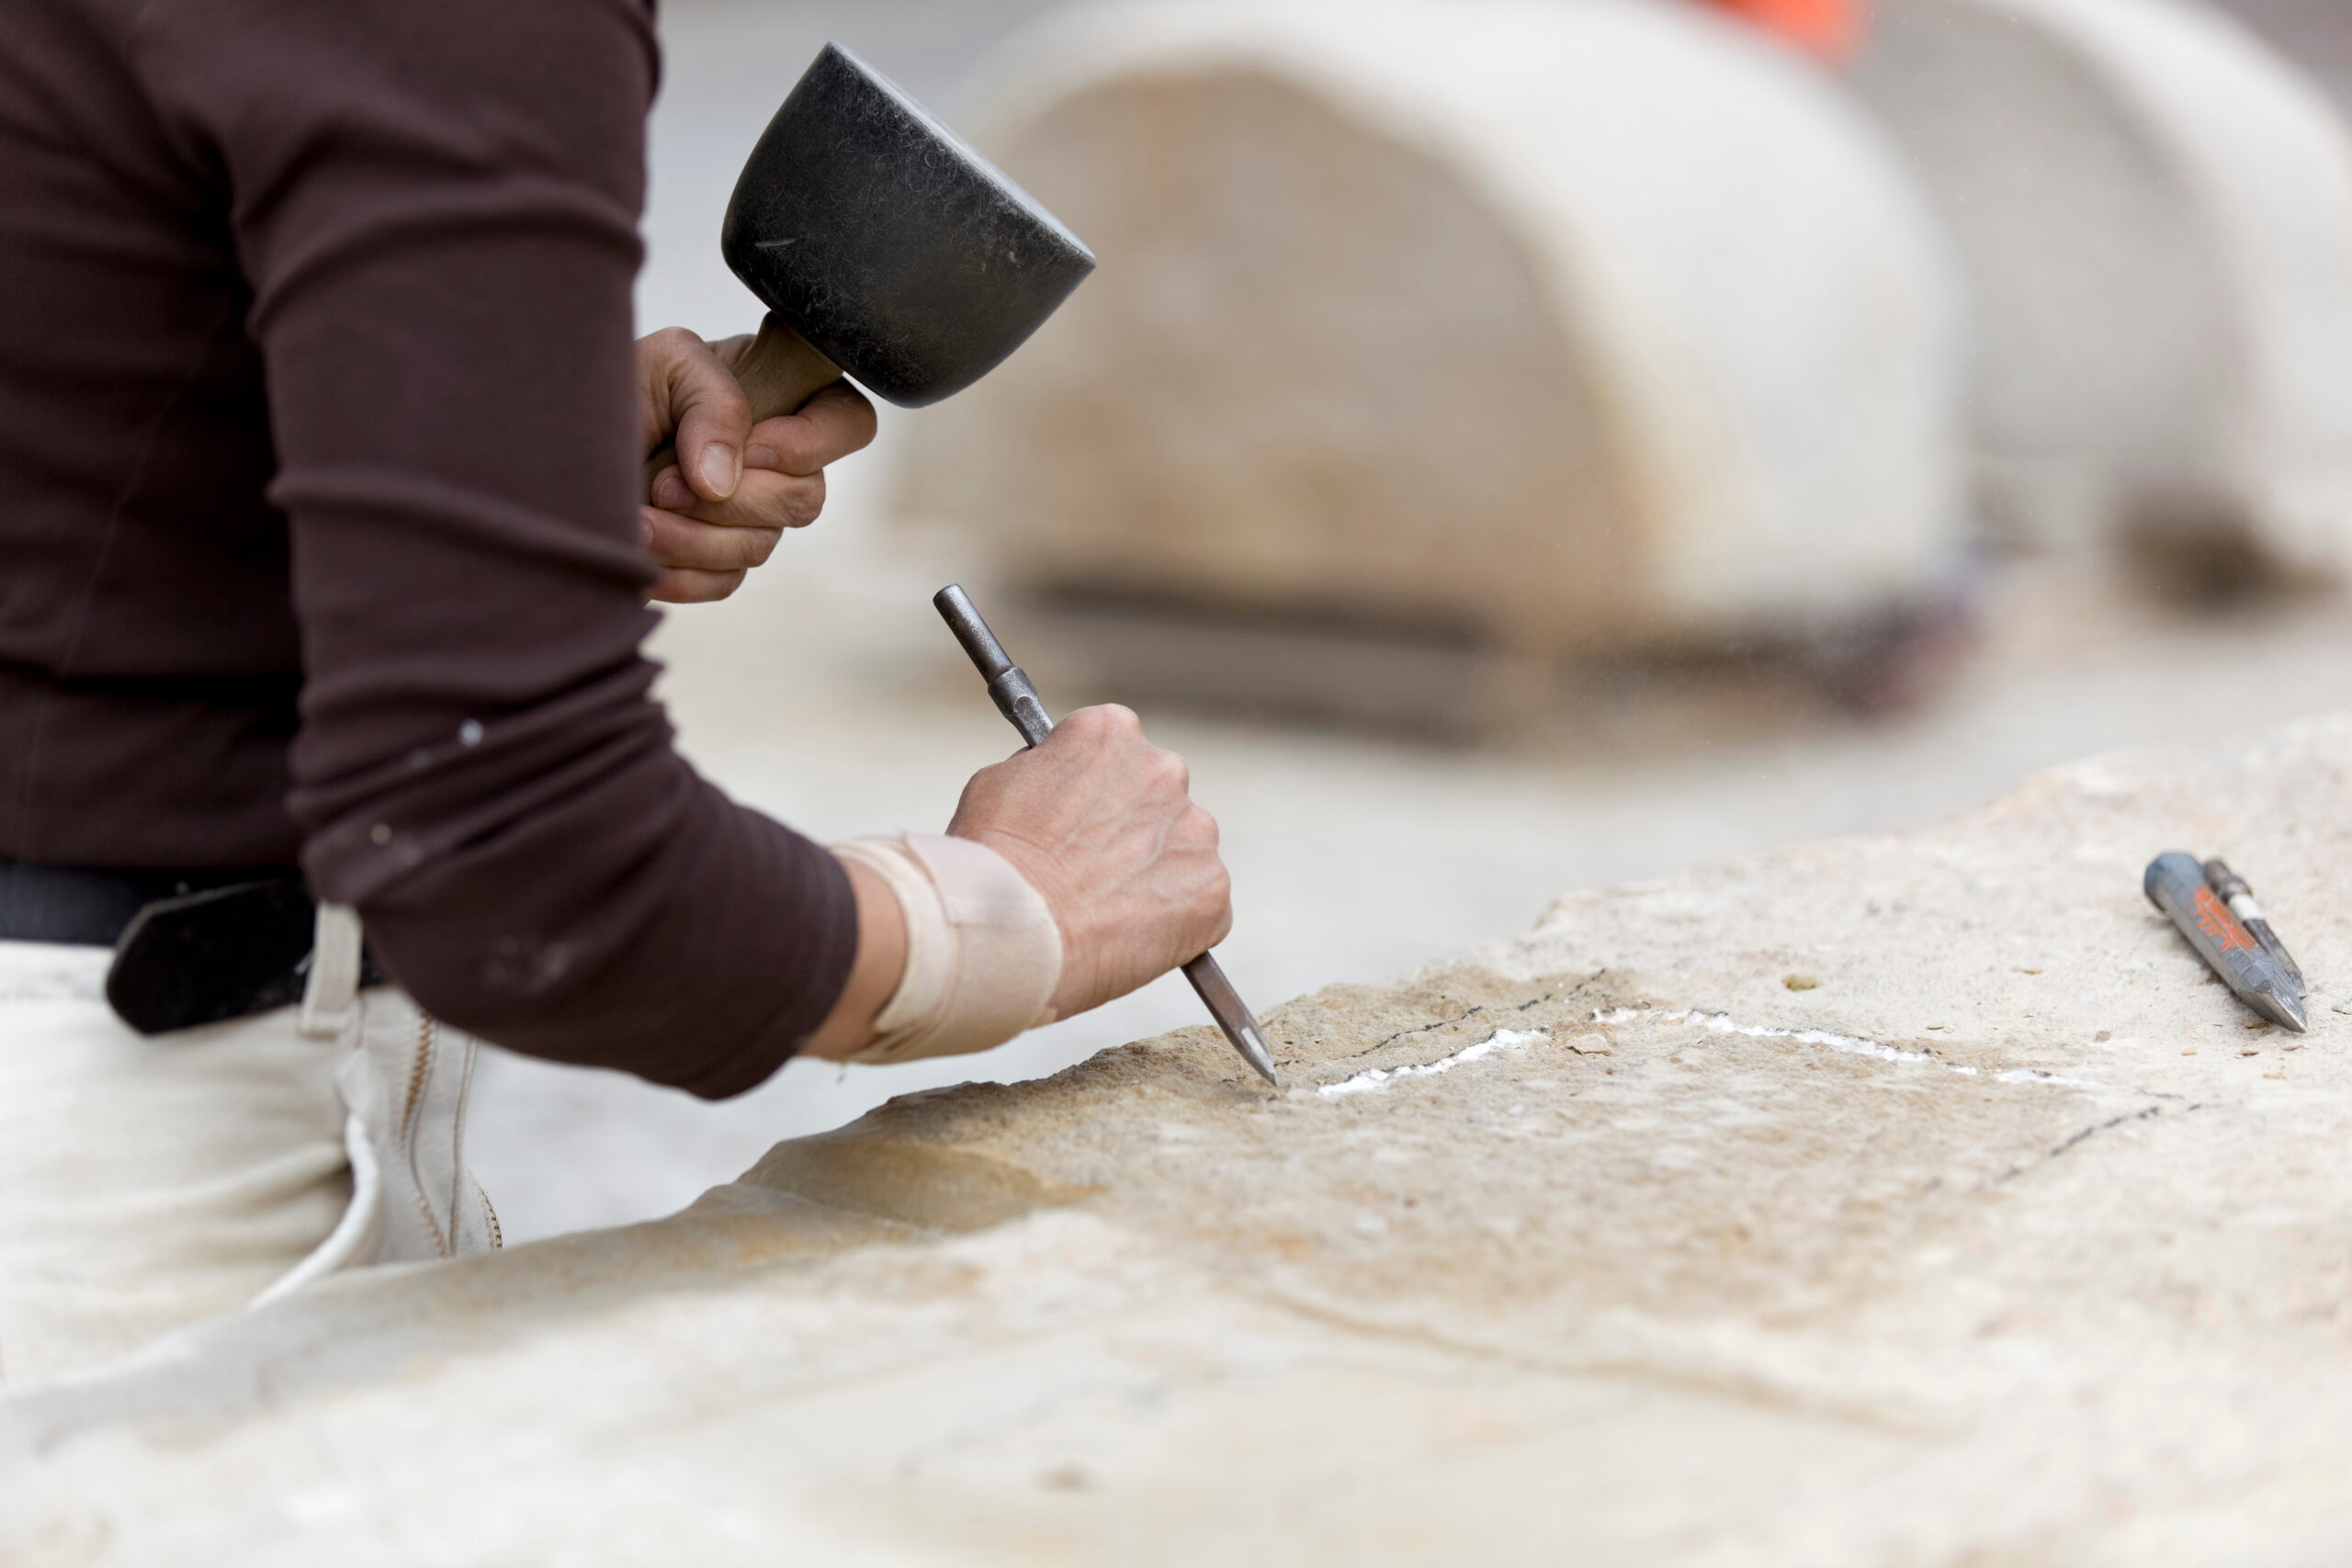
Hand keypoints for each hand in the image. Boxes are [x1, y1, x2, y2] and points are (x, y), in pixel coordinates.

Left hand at [634, 327, 876, 602]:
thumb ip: (714, 402)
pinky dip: (679, 571)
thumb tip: (726, 481)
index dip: (814, 444)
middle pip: (807, 498)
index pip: (847, 422)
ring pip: (760, 545)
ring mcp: (745, 517)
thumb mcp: (665, 363)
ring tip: (638, 513)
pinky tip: (640, 548)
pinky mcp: (712, 563)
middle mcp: (770, 461)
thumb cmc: (611, 388)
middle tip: (669, 483)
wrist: (546, 444)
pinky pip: (723, 582)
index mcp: (774, 397)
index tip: (755, 446)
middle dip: (736, 498)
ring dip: (693, 535)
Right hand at [946, 705, 1232, 1019]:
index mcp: (1111, 731)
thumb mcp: (999, 780)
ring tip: (1105, 908)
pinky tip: (1129, 934)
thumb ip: (1046, 768)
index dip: (1095, 790)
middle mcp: (1165, 769)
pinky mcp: (1212, 888)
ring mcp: (1195, 830)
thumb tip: (1059, 780)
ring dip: (1155, 874)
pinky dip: (1174, 922)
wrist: (1012, 929)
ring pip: (1182, 850)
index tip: (1080, 820)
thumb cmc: (992, 860)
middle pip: (1158, 797)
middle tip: (1093, 870)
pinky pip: (1199, 904)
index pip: (1117, 749)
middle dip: (1132, 829)